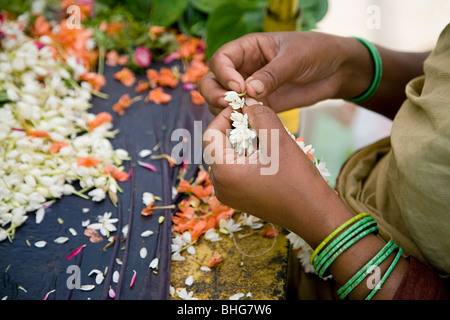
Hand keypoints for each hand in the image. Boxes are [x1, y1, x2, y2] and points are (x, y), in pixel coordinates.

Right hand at [199, 31, 372, 114]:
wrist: (336, 71)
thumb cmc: (316, 52)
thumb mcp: (294, 58)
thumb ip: (272, 74)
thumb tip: (249, 90)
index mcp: (248, 48)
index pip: (221, 59)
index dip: (224, 73)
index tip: (239, 86)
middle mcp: (243, 68)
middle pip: (212, 81)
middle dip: (215, 93)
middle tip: (229, 104)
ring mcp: (249, 89)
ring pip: (221, 100)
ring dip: (223, 110)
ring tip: (239, 116)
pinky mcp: (259, 106)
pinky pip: (240, 114)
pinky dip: (238, 121)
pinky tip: (248, 126)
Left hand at [202, 104, 353, 246]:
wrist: (314, 215)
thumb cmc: (298, 180)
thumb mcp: (278, 140)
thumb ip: (260, 115)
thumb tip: (247, 102)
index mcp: (223, 173)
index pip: (210, 135)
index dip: (224, 116)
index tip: (244, 107)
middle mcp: (220, 186)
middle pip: (217, 146)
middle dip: (234, 129)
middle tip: (255, 120)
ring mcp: (229, 195)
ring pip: (226, 157)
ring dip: (241, 142)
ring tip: (263, 135)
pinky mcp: (239, 198)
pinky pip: (234, 170)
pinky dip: (245, 156)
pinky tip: (265, 153)